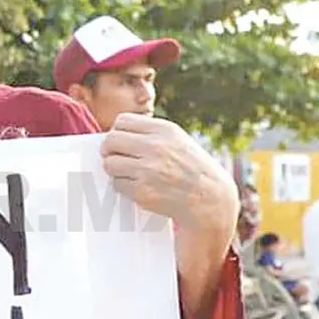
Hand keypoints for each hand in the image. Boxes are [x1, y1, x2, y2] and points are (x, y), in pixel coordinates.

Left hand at [100, 114, 238, 231]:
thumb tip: (114, 133)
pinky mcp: (142, 191)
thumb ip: (149, 133)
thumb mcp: (176, 139)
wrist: (209, 197)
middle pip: (110, 141)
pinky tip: (138, 185)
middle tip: (115, 156)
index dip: (117, 131)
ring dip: (114, 169)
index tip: (121, 140)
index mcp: (164, 130)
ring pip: (109, 163)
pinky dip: (123, 186)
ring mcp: (148, 169)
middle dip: (109, 149)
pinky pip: (117, 184)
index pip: (122, 121)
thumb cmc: (190, 166)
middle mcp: (155, 147)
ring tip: (127, 172)